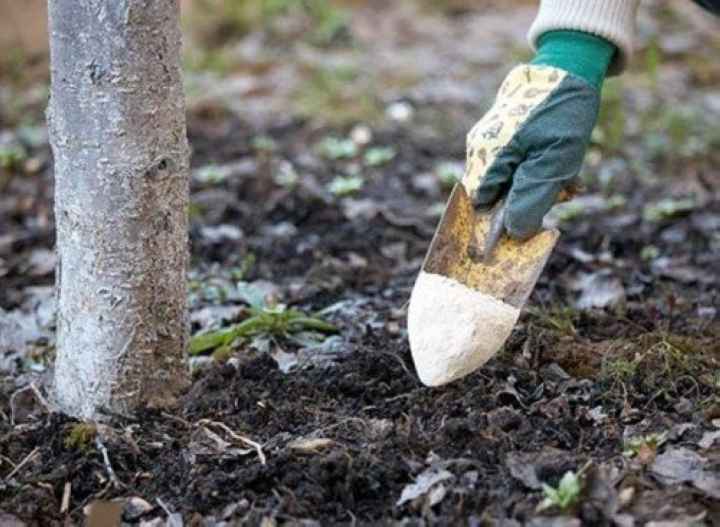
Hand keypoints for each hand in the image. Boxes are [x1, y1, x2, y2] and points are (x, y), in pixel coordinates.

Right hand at [463, 64, 599, 239]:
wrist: (569, 64)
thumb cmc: (562, 114)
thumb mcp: (554, 162)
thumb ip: (531, 198)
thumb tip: (515, 232)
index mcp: (486, 156)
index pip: (480, 206)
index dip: (502, 219)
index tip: (532, 221)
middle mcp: (480, 148)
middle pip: (495, 194)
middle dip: (528, 199)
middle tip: (562, 192)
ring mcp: (490, 139)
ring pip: (510, 180)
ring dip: (539, 184)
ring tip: (568, 177)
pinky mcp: (503, 133)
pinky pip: (516, 163)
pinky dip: (539, 169)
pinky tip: (562, 164)